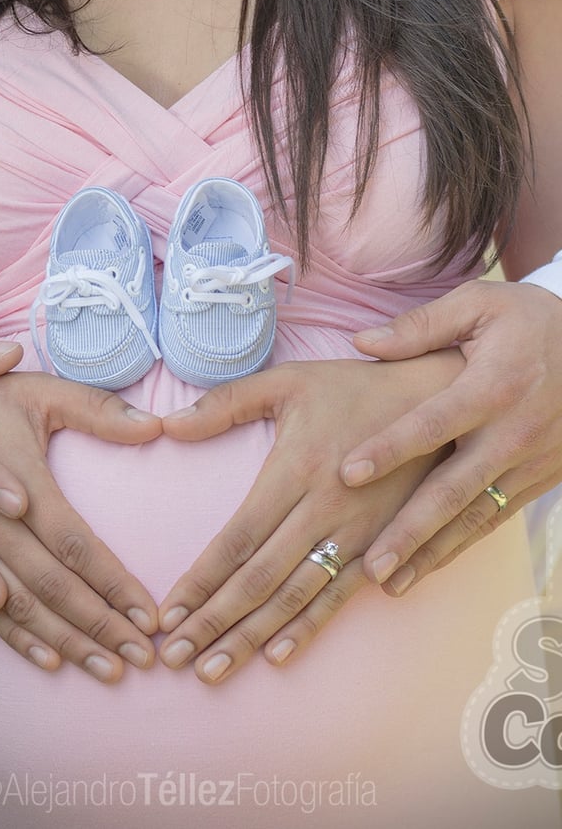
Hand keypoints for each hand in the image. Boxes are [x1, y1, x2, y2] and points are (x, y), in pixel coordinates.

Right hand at [0, 371, 161, 681]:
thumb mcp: (36, 390)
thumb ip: (97, 408)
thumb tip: (158, 424)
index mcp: (18, 481)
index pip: (75, 544)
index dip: (114, 583)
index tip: (150, 617)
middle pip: (49, 586)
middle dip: (97, 626)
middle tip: (139, 659)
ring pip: (12, 606)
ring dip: (59, 640)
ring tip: (102, 670)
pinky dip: (6, 635)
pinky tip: (38, 658)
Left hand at [157, 353, 461, 683]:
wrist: (440, 400)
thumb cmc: (355, 388)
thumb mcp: (288, 381)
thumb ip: (226, 403)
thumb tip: (167, 424)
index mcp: (295, 470)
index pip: (236, 539)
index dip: (199, 581)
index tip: (165, 615)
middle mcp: (324, 509)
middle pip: (258, 578)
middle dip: (212, 622)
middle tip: (172, 658)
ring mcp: (359, 533)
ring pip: (294, 596)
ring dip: (250, 636)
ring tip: (211, 670)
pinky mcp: (385, 545)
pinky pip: (343, 596)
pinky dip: (309, 628)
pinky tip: (278, 656)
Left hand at [342, 280, 561, 595]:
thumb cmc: (532, 321)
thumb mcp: (482, 304)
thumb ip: (422, 326)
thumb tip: (361, 342)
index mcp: (493, 386)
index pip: (434, 423)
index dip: (390, 448)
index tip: (348, 473)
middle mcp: (512, 433)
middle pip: (454, 489)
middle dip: (411, 530)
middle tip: (371, 565)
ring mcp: (530, 463)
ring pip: (475, 517)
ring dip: (432, 552)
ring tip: (390, 584)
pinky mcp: (539, 480)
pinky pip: (494, 518)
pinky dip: (460, 546)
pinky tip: (426, 566)